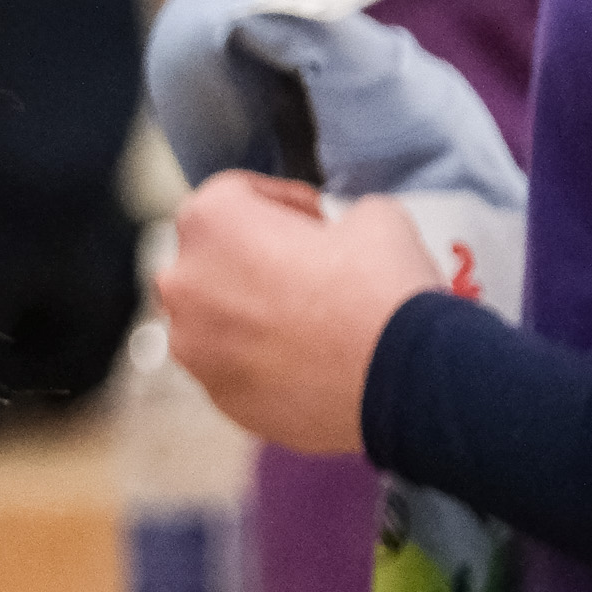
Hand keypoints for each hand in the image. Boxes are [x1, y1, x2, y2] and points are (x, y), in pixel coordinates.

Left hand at [159, 172, 439, 457]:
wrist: (409, 383)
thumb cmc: (382, 289)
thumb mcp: (375, 216)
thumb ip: (341, 213)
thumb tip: (345, 232)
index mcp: (209, 222)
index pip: (235, 195)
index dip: (284, 201)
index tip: (318, 221)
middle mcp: (183, 284)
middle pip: (216, 259)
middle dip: (260, 259)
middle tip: (314, 271)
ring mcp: (194, 348)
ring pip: (218, 319)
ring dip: (256, 314)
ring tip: (315, 322)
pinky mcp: (220, 397)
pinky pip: (237, 368)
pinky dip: (265, 362)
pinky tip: (313, 362)